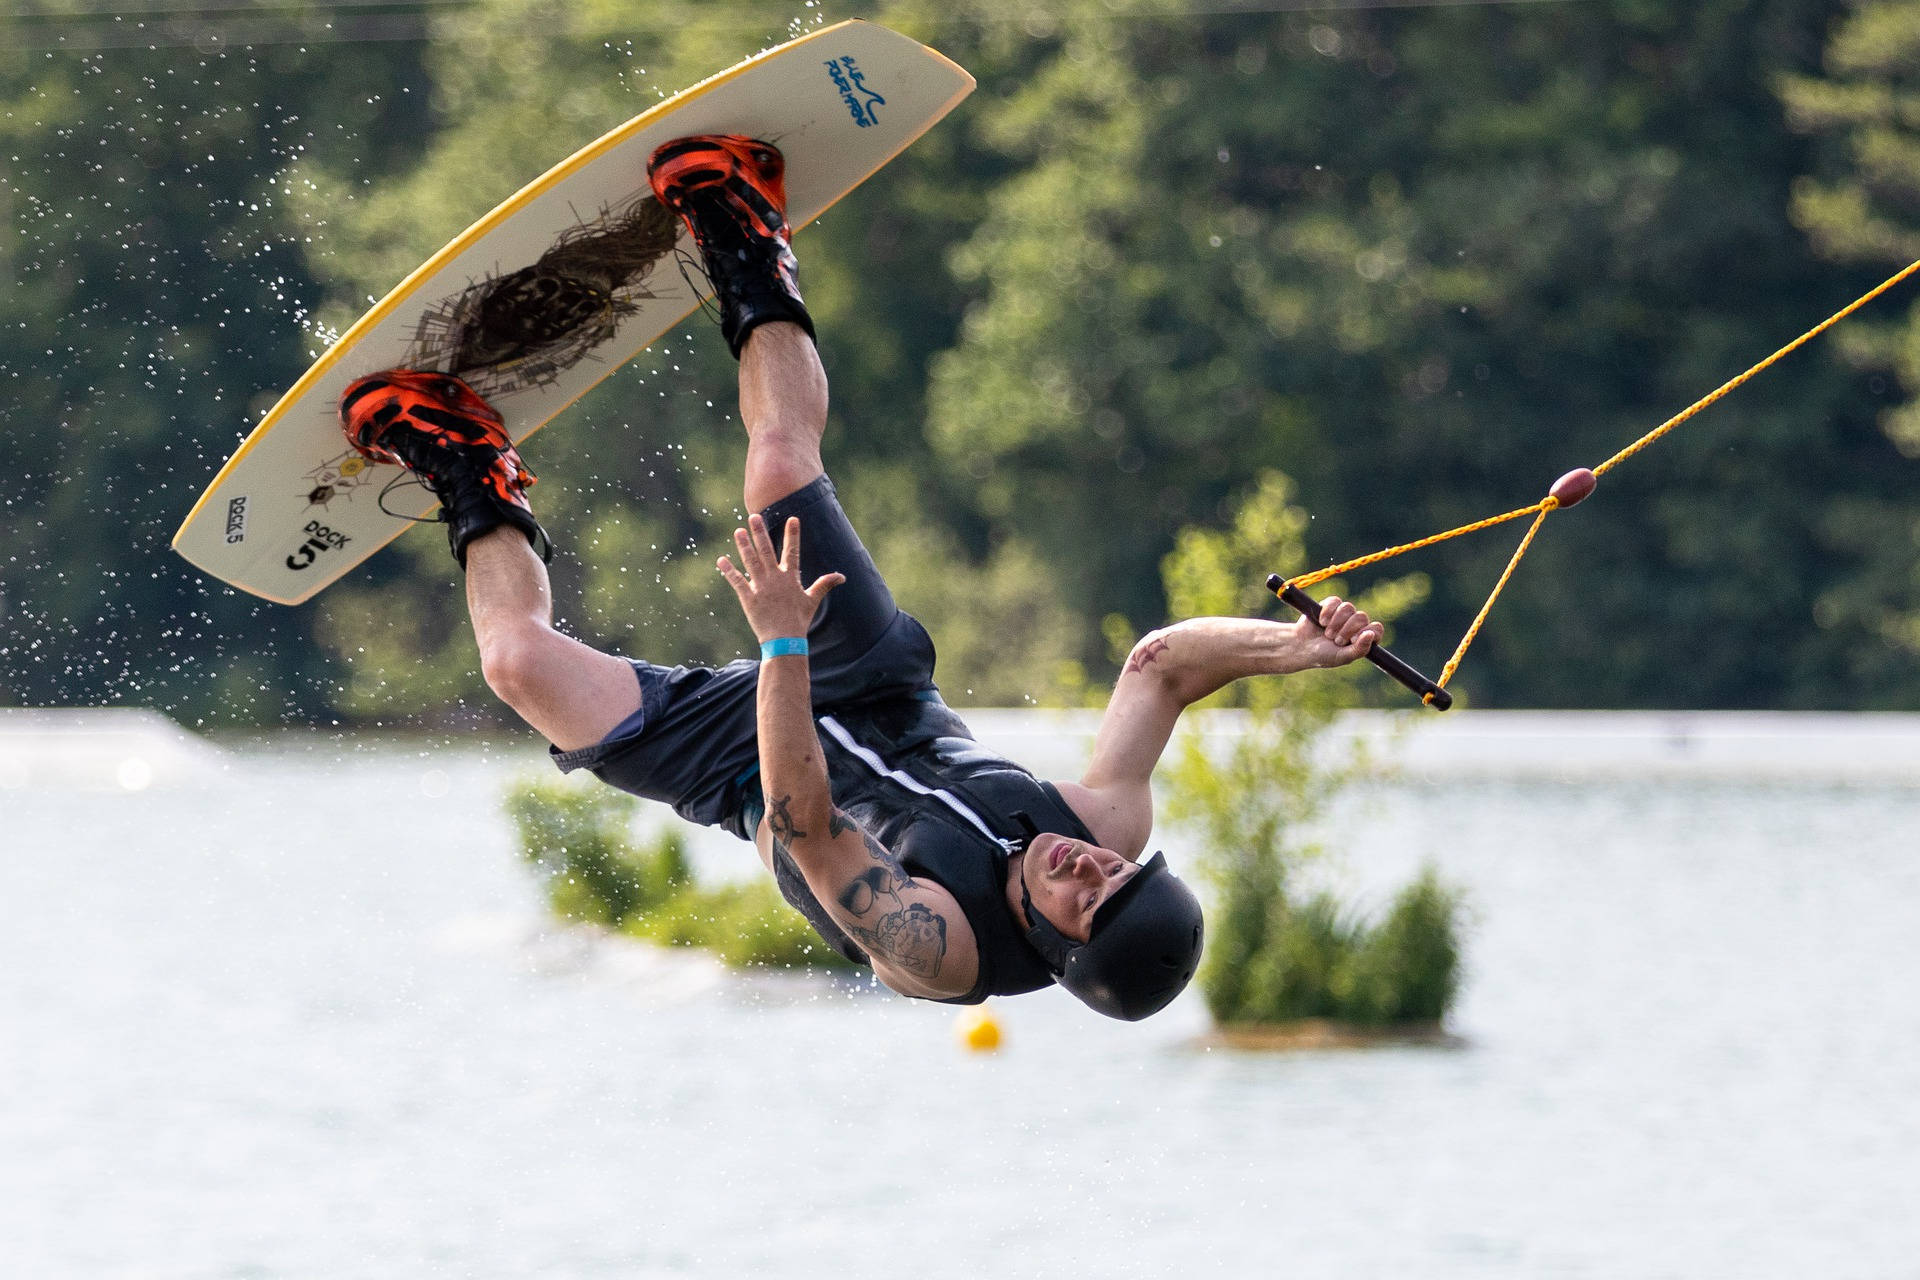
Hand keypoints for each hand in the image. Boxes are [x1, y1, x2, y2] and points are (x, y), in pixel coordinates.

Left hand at [716, 513, 844, 643]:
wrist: (784, 640)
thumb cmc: (799, 621)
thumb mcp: (812, 600)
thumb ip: (824, 585)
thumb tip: (841, 576)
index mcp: (790, 578)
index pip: (792, 551)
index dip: (793, 534)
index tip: (792, 519)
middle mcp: (775, 578)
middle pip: (766, 551)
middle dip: (760, 533)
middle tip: (754, 517)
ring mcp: (760, 587)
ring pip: (750, 561)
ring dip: (744, 546)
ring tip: (738, 531)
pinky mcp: (748, 598)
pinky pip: (737, 581)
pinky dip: (729, 571)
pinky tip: (721, 560)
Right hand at [1300, 595, 1382, 667]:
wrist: (1301, 647)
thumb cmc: (1324, 655)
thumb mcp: (1343, 657)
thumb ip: (1360, 648)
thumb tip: (1371, 634)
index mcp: (1363, 637)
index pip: (1376, 629)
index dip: (1365, 632)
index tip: (1353, 640)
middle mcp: (1355, 624)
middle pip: (1361, 617)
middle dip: (1347, 630)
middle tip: (1335, 640)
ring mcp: (1343, 613)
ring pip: (1348, 607)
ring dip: (1336, 622)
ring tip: (1327, 633)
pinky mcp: (1330, 604)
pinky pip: (1335, 601)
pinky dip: (1327, 612)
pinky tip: (1321, 622)